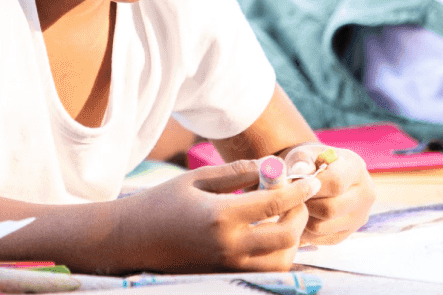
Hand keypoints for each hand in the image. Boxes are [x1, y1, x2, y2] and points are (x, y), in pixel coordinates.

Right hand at [118, 159, 319, 272]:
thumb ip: (234, 173)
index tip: (311, 180)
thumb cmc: (161, 204)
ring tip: (285, 218)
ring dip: (292, 239)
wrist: (132, 240)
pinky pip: (264, 271)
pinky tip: (272, 236)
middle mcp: (228, 246)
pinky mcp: (224, 275)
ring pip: (280, 260)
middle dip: (300, 216)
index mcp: (220, 216)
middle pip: (285, 236)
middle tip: (298, 200)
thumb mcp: (195, 179)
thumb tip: (269, 167)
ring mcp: (227, 266)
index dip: (297, 191)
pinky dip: (278, 256)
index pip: (273, 204)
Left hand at [284, 144, 373, 245]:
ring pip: (322, 227)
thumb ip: (301, 160)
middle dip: (305, 205)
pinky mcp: (350, 232)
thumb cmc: (311, 161)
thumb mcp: (304, 153)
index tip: (294, 184)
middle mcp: (365, 193)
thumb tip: (299, 171)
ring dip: (302, 219)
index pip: (335, 183)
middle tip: (291, 199)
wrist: (322, 172)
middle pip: (330, 209)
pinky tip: (301, 217)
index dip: (310, 187)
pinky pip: (322, 238)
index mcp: (356, 168)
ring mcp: (360, 215)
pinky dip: (306, 231)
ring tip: (295, 207)